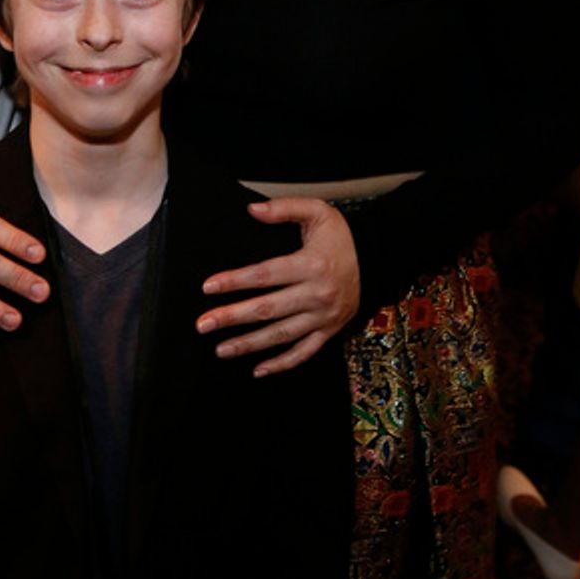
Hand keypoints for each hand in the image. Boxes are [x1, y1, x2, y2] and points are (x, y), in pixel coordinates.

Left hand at [197, 198, 359, 375]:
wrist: (376, 259)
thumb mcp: (318, 212)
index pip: (265, 275)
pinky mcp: (329, 331)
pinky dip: (281, 364)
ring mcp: (323, 317)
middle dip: (232, 317)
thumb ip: (284, 208)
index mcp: (311, 265)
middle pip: (268, 309)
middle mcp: (317, 294)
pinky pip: (304, 353)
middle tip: (203, 324)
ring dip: (249, 344)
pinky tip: (258, 370)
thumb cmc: (341, 237)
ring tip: (221, 349)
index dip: (235, 281)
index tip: (208, 287)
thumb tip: (252, 210)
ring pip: (281, 335)